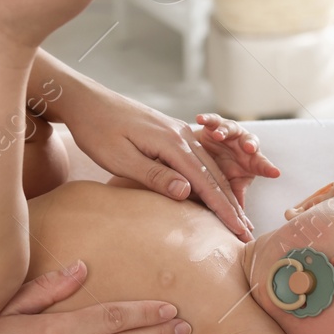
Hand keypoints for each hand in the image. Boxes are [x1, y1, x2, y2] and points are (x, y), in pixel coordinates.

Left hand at [68, 89, 255, 240]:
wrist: (87, 101)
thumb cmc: (97, 131)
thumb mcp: (120, 158)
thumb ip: (154, 175)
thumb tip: (187, 192)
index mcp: (172, 143)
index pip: (205, 182)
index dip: (223, 208)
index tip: (237, 230)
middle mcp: (183, 135)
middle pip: (214, 175)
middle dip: (231, 205)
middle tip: (246, 232)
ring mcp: (180, 132)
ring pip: (210, 167)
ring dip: (225, 193)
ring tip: (237, 216)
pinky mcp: (173, 134)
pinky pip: (199, 160)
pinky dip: (212, 179)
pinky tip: (214, 192)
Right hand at [193, 113, 280, 206]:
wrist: (201, 156)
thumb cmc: (221, 173)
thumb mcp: (229, 187)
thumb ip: (236, 200)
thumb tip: (245, 228)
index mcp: (250, 161)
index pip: (261, 165)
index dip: (267, 168)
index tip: (275, 173)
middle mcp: (242, 145)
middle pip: (250, 143)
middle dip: (250, 144)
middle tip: (249, 149)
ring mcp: (229, 133)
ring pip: (230, 129)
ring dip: (225, 131)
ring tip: (218, 135)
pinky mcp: (214, 125)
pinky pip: (212, 120)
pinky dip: (207, 119)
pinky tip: (200, 120)